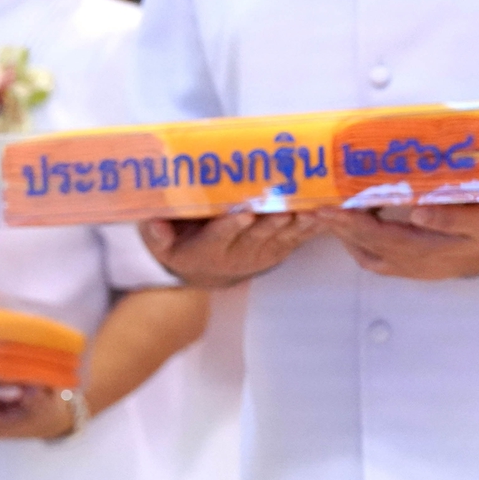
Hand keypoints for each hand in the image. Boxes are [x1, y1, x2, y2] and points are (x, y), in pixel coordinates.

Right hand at [140, 212, 318, 288]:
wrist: (207, 272)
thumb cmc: (183, 248)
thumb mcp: (162, 246)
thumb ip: (156, 234)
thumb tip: (152, 222)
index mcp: (208, 249)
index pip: (219, 236)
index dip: (231, 226)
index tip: (243, 214)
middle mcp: (237, 253)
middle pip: (256, 235)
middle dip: (271, 220)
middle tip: (283, 206)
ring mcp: (262, 253)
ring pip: (281, 237)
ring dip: (297, 224)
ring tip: (309, 209)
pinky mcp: (279, 250)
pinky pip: (298, 239)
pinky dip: (312, 227)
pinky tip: (325, 213)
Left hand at [311, 201, 478, 281]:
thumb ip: (455, 216)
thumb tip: (416, 211)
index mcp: (433, 252)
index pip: (379, 237)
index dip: (349, 222)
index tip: (325, 207)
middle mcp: (422, 264)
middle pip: (368, 248)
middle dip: (338, 228)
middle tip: (313, 207)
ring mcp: (424, 267)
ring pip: (373, 255)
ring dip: (349, 236)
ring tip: (329, 214)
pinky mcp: (428, 263)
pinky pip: (386, 258)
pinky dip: (366, 243)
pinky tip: (361, 226)